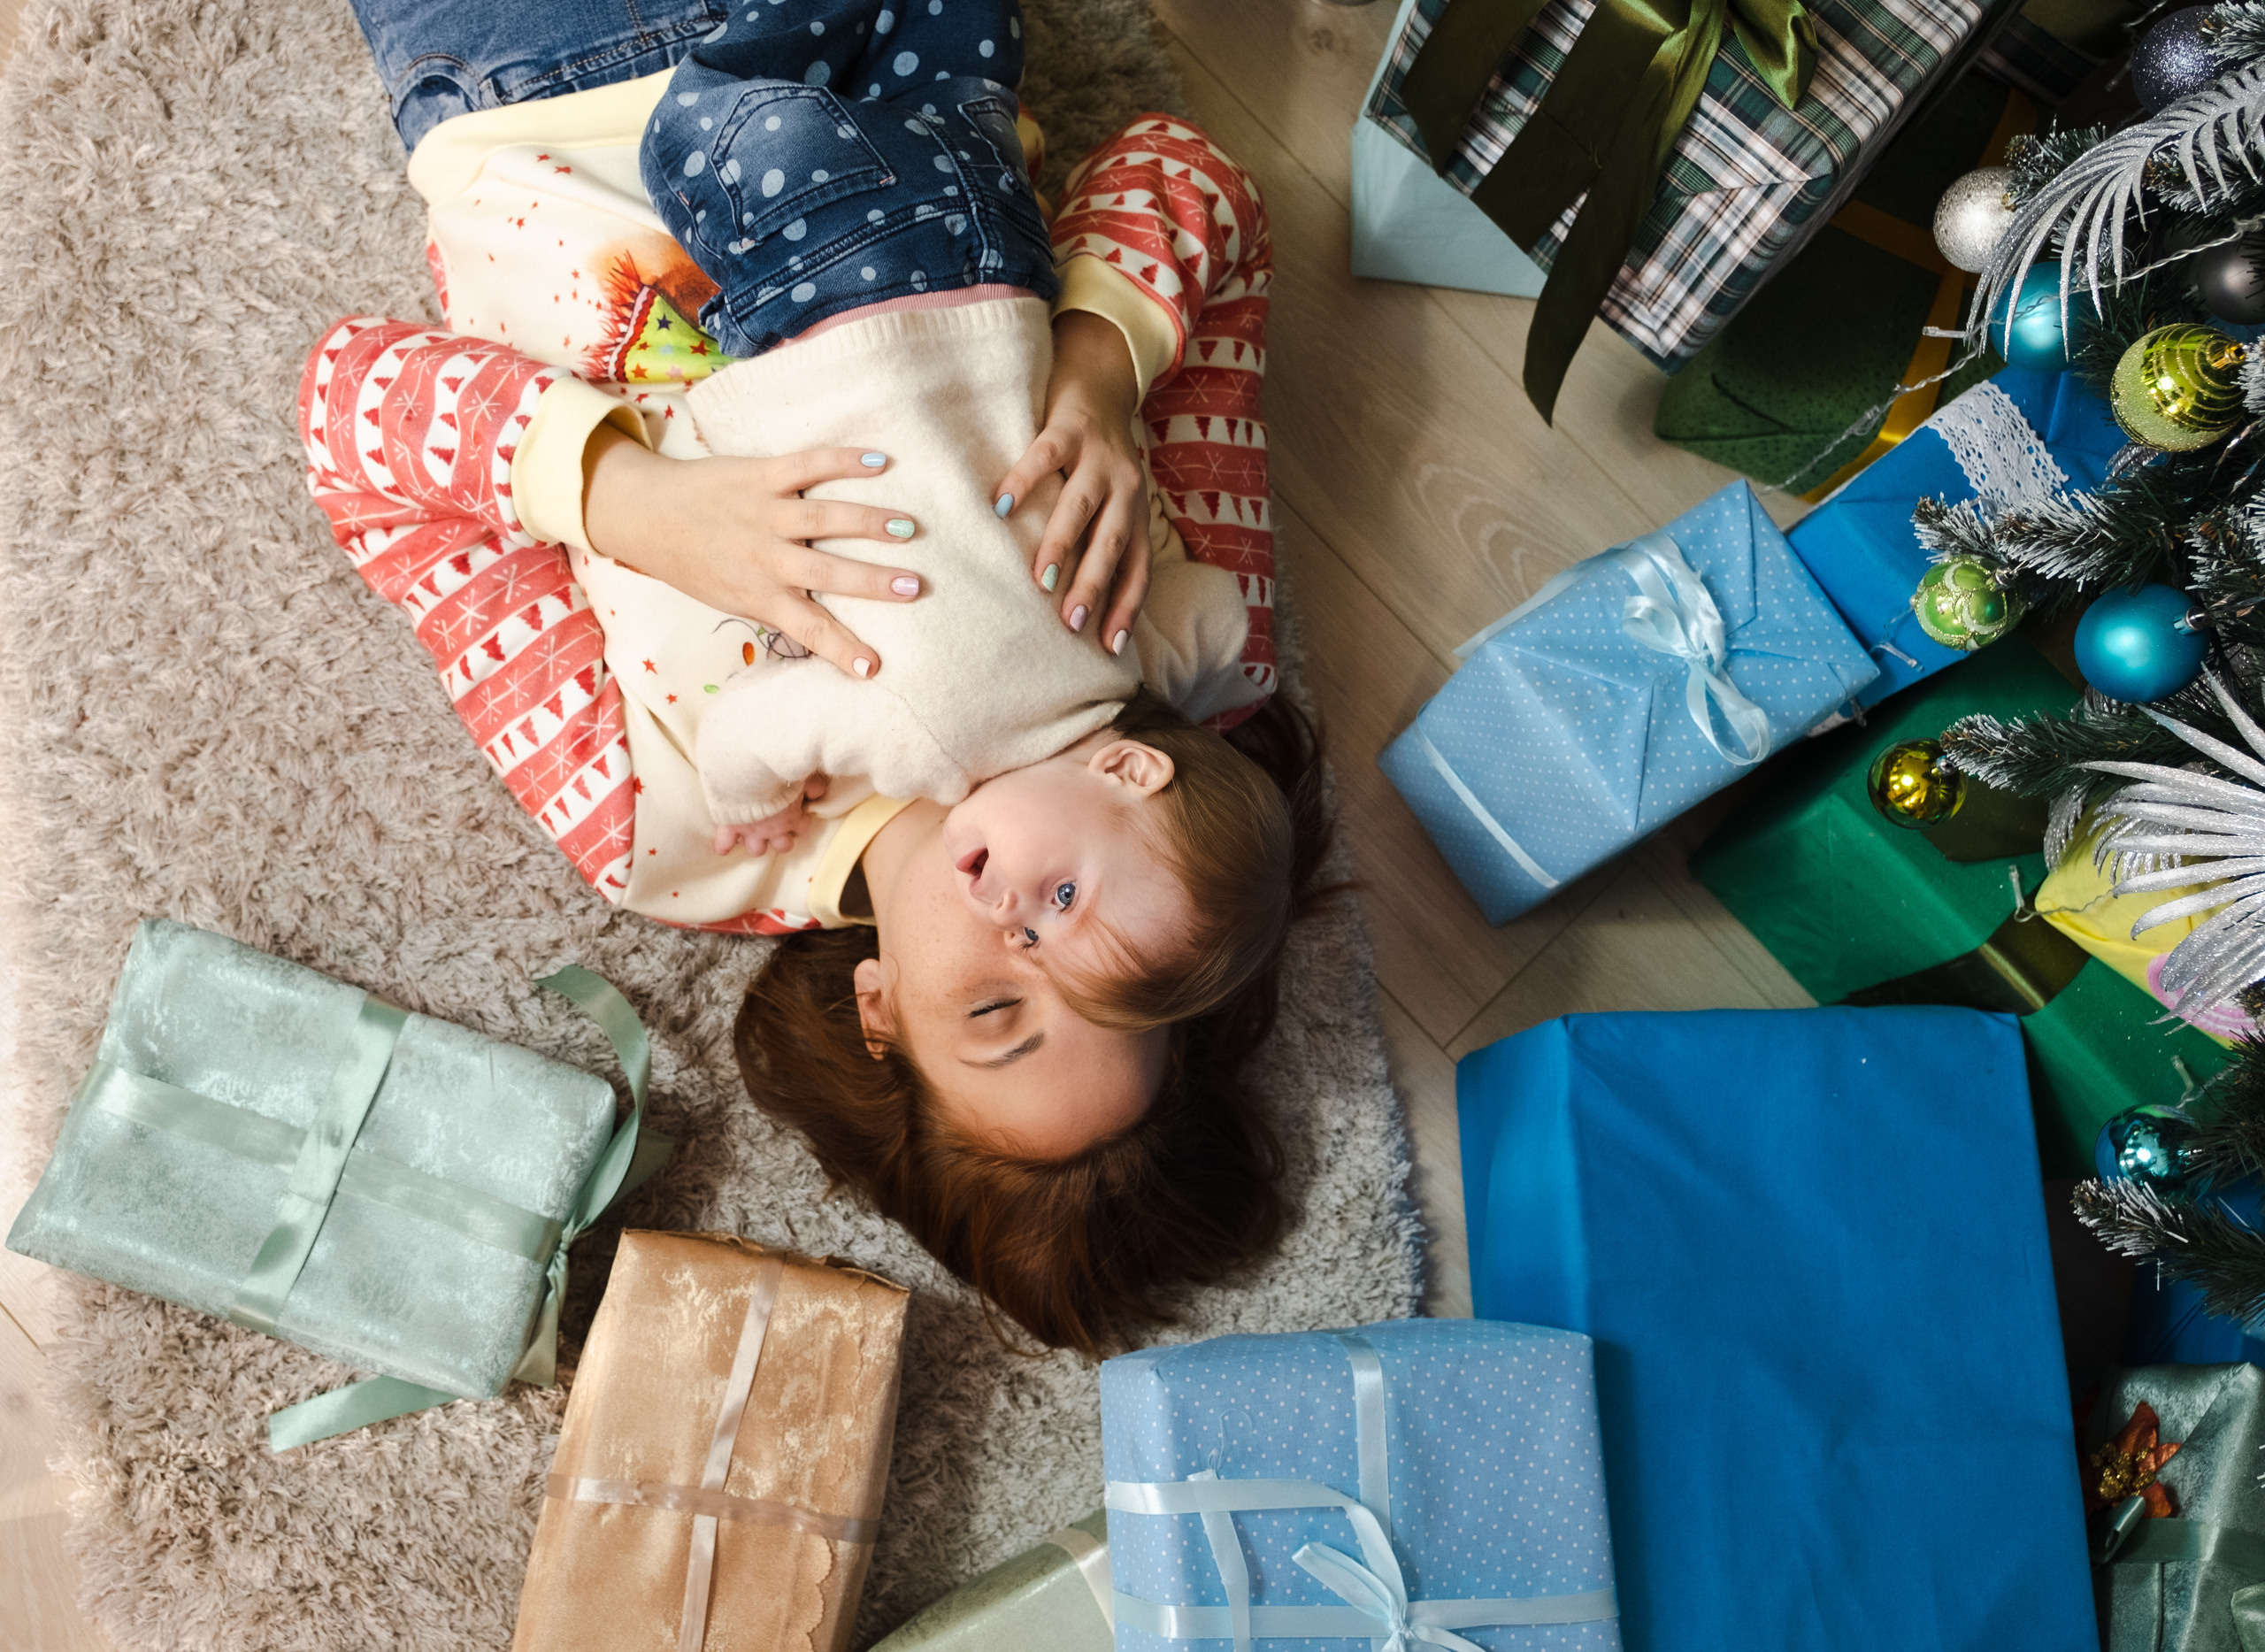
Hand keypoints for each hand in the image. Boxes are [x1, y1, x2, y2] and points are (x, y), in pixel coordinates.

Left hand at [583, 429, 921, 679]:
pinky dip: (842, 462)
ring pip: (821, 518)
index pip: (806, 627)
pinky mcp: (759, 475)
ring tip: (907, 528)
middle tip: (914, 587)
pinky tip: (880, 462)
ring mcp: (762, 513)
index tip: (873, 667)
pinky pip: (805, 465)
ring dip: (868, 522)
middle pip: (824, 572)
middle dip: (870, 581)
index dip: (840, 647)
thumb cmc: (697, 566)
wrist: (648, 515)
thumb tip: (830, 635)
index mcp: (758, 594)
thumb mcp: (733, 599)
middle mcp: (763, 556)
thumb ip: (778, 608)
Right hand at [712, 776, 828, 856]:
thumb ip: (813, 785)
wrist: (748, 768)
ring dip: (756, 842)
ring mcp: (750, 831)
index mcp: (792, 818)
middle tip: (777, 824)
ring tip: (753, 832)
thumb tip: (816, 792)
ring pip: (757, 850)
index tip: (796, 812)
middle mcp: (773, 830)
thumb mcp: (804, 775)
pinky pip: (724, 845)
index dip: (799, 821)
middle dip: (781, 837)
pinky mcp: (729, 826)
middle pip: (783, 846)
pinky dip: (724, 844)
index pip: (801, 829)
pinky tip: (725, 844)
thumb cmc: (779, 770)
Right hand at [993, 309, 1148, 655]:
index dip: (1126, 607)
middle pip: (1113, 543)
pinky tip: (1001, 507)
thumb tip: (1075, 602)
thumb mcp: (1110, 498)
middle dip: (1095, 585)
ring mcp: (1100, 455)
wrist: (1101, 375)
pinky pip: (1045, 456)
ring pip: (1082, 505)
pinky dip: (1025, 481)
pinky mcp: (1070, 425)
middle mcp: (1126, 486)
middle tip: (1073, 622)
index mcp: (1135, 510)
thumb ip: (1098, 538)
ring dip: (1063, 544)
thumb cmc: (1096, 455)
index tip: (1108, 647)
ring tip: (1042, 579)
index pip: (1138, 568)